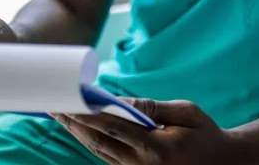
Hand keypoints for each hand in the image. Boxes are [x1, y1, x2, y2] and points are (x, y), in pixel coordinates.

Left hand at [53, 99, 244, 164]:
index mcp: (155, 148)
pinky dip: (91, 142)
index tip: (67, 100)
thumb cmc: (206, 134)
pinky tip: (79, 129)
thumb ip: (151, 107)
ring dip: (77, 133)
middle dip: (73, 123)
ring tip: (59, 114)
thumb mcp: (186, 112)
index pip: (111, 127)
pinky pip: (107, 158)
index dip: (85, 114)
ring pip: (98, 152)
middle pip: (97, 142)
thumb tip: (120, 99)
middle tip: (52, 105)